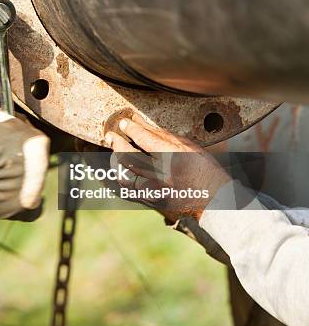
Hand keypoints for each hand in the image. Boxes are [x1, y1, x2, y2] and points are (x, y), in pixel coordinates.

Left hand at [105, 114, 229, 221]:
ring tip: (114, 151)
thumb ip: (161, 134)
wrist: (214, 198)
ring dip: (115, 162)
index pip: (145, 140)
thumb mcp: (187, 146)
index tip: (124, 123)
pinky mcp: (152, 202)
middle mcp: (162, 177)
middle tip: (111, 136)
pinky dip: (121, 177)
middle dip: (117, 144)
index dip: (131, 129)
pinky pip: (129, 190)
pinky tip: (119, 168)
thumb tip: (139, 122)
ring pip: (125, 176)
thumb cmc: (203, 167)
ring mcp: (156, 192)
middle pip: (130, 157)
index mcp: (173, 159)